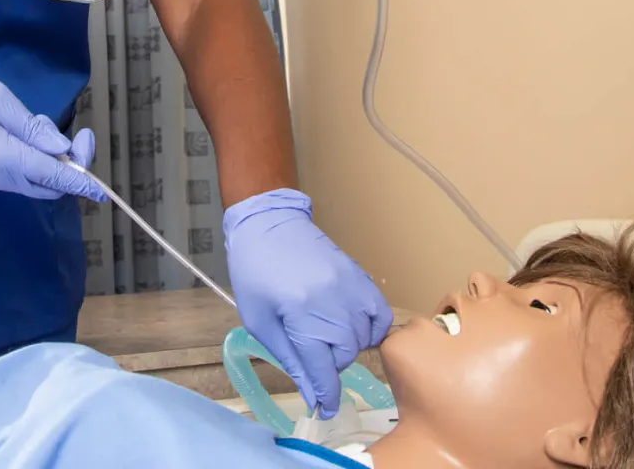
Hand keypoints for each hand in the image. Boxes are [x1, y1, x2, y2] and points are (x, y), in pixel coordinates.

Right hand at [0, 68, 105, 201]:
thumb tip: (60, 148)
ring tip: (42, 124)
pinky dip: (38, 161)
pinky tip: (30, 133)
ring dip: (53, 162)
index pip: (53, 176)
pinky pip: (23, 175)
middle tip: (80, 134)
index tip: (102, 189)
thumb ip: (32, 128)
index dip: (81, 181)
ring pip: (37, 182)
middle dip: (72, 167)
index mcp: (4, 158)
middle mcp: (0, 176)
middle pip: (49, 186)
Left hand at [224, 189, 392, 417]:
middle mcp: (331, 302)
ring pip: (363, 338)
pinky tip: (352, 327)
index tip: (324, 410)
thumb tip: (311, 393)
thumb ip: (289, 358)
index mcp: (301, 315)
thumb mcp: (260, 321)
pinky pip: (379, 313)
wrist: (266, 223)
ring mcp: (350, 286)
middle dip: (330, 365)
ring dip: (347, 346)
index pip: (323, 369)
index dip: (325, 395)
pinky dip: (371, 327)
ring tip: (326, 336)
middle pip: (345, 355)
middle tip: (312, 355)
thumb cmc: (255, 271)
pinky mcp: (358, 275)